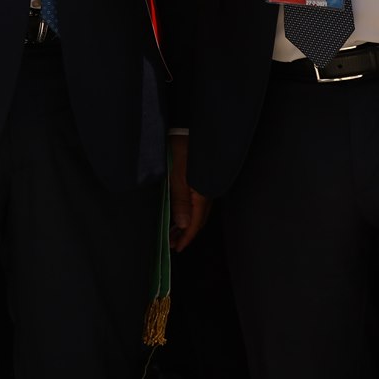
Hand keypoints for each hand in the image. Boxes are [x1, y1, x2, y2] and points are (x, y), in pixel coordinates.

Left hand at [168, 135, 209, 251]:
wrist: (188, 129)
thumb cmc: (182, 151)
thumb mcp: (178, 177)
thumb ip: (181, 201)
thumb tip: (184, 225)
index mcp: (202, 194)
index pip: (196, 223)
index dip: (187, 237)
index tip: (178, 248)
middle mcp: (205, 193)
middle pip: (198, 220)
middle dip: (186, 234)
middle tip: (172, 244)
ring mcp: (203, 187)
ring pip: (197, 212)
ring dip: (185, 224)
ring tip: (173, 233)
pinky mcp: (199, 181)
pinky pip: (195, 203)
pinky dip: (186, 213)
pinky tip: (178, 216)